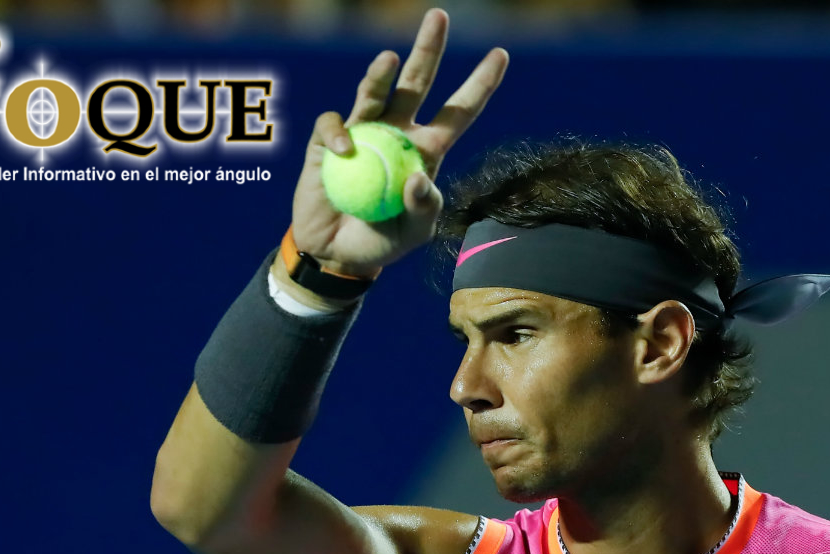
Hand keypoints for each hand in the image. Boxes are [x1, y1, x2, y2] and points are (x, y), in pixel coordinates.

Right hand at [290, 8, 508, 277]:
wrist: (336, 255)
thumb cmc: (381, 243)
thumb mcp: (415, 233)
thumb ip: (425, 208)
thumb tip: (418, 175)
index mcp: (426, 149)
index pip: (459, 112)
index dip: (480, 83)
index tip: (501, 54)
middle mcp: (396, 132)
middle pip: (417, 82)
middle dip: (428, 48)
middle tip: (438, 16)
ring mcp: (362, 132)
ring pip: (374, 90)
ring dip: (381, 73)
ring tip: (389, 59)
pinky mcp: (328, 143)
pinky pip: (335, 125)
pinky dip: (339, 132)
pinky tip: (345, 150)